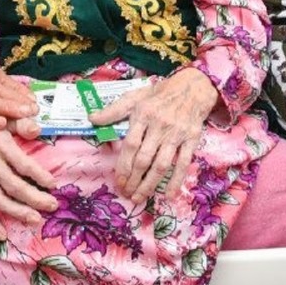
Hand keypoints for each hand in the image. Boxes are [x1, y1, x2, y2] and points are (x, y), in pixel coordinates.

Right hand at [0, 130, 58, 236]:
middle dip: (34, 199)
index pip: (23, 165)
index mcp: (0, 146)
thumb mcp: (8, 115)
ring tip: (34, 220)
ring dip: (16, 213)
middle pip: (13, 187)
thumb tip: (37, 130)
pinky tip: (2, 234)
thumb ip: (22, 123)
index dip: (39, 176)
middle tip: (52, 206)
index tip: (53, 184)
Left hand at [89, 68, 217, 204]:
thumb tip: (92, 119)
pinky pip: (184, 163)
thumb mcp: (135, 96)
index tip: (119, 181)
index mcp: (143, 115)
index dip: (123, 166)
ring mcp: (177, 134)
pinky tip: (168, 195)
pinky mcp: (192, 139)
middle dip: (134, 180)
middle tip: (127, 194)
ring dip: (150, 184)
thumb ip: (114, 110)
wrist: (193, 87)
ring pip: (162, 164)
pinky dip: (176, 181)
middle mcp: (160, 126)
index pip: (131, 145)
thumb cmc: (160, 94)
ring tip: (140, 197)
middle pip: (144, 159)